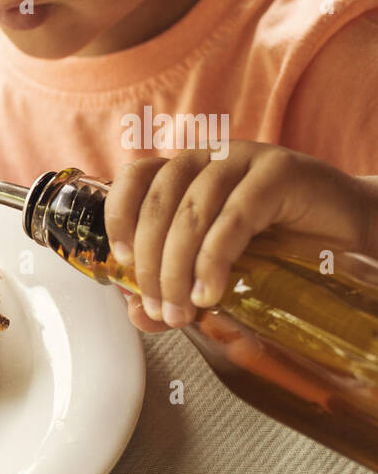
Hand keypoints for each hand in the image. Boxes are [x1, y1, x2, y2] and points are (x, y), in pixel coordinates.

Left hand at [104, 142, 375, 333]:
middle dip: (151, 264)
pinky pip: (233, 217)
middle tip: (158, 309)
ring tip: (181, 310)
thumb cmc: (282, 249)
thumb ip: (174, 288)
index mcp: (186, 173)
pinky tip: (210, 292)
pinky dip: (213, 259)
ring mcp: (244, 159)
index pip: (136, 177)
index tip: (121, 260)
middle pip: (159, 204)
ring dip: (177, 267)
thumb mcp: (218, 270)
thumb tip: (137, 315)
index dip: (119, 216)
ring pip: (190, 212)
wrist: (353, 235)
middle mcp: (209, 158)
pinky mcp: (279, 173)